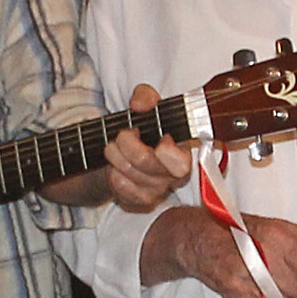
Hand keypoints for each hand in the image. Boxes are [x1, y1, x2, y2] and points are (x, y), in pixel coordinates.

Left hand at [104, 83, 191, 210]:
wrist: (127, 153)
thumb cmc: (144, 129)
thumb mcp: (146, 105)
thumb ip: (146, 97)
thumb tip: (139, 105)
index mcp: (183, 153)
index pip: (180, 162)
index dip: (164, 150)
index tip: (156, 136)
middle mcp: (174, 176)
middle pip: (145, 162)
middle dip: (126, 143)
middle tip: (122, 134)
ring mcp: (158, 190)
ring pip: (129, 172)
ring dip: (114, 154)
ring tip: (113, 146)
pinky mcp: (141, 200)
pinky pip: (121, 186)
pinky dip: (113, 172)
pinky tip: (116, 165)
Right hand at [140, 207, 296, 297]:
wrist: (199, 239)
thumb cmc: (234, 231)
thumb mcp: (271, 224)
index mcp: (277, 236)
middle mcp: (265, 255)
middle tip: (289, 282)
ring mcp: (249, 275)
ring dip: (279, 297)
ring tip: (269, 285)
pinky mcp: (236, 291)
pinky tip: (255, 292)